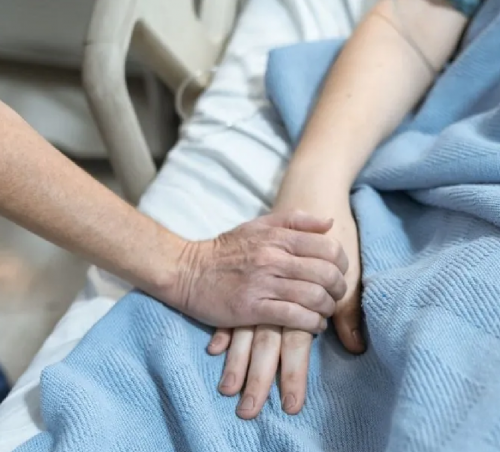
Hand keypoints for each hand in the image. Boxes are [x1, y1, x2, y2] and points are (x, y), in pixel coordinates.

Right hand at [171, 211, 348, 332]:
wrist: (188, 271)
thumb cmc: (227, 249)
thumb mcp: (258, 225)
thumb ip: (294, 220)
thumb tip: (329, 222)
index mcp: (277, 237)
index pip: (327, 248)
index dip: (342, 263)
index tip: (339, 272)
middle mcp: (273, 258)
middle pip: (325, 274)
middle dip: (338, 288)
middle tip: (335, 295)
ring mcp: (262, 284)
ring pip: (313, 297)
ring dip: (327, 308)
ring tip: (325, 311)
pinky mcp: (251, 308)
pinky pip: (293, 317)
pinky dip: (311, 323)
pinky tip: (313, 324)